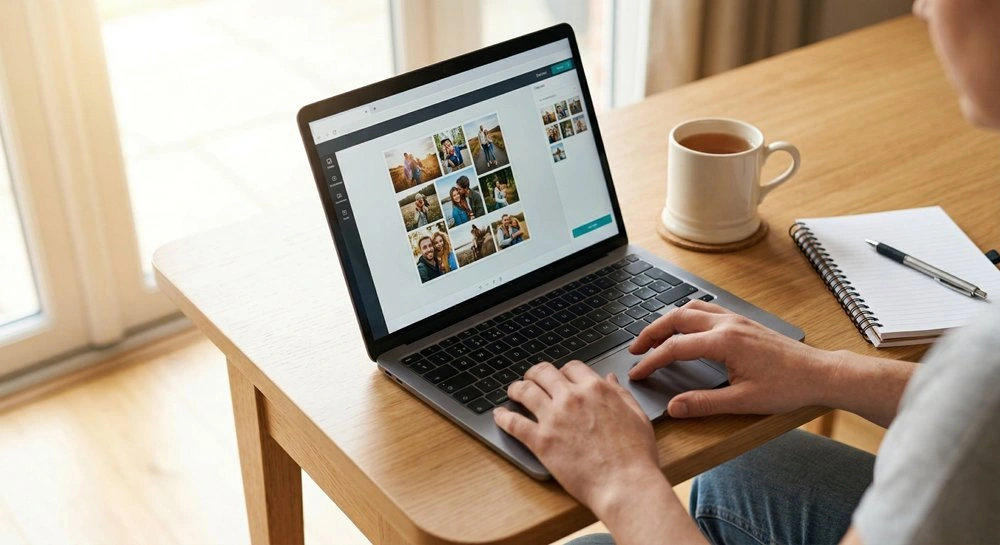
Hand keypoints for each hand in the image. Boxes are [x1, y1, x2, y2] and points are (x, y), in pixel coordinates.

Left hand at [493, 362, 662, 517]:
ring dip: (516, 389)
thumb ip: (621, 394)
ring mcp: (554, 418)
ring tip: (512, 392)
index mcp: (596, 389)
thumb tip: (609, 379)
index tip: (559, 378)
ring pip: (525, 391)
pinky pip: (514, 422)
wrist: (626, 484)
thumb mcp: (637, 416)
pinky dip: (503, 417)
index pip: (571, 367)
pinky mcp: (541, 441)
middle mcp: (572, 398)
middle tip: (530, 379)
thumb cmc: (636, 456)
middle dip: (535, 374)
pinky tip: (499, 415)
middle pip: (543, 373)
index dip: (562, 371)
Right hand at [628, 300, 835, 417]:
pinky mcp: (743, 322)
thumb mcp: (744, 401)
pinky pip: (706, 310)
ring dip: (668, 321)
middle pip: (676, 319)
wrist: (819, 373)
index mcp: (724, 342)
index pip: (675, 348)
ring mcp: (736, 320)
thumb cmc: (787, 387)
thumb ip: (704, 403)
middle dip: (651, 332)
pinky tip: (685, 328)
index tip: (637, 373)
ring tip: (653, 337)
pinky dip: (687, 316)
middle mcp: (727, 325)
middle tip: (635, 349)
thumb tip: (675, 407)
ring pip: (691, 309)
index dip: (651, 361)